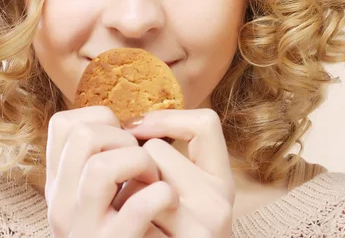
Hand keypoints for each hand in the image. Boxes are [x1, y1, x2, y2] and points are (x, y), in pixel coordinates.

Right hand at [45, 106, 179, 237]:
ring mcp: (87, 231)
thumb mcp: (104, 195)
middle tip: (143, 164)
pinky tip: (169, 203)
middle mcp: (63, 207)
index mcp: (61, 187)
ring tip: (153, 181)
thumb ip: (106, 163)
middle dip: (125, 139)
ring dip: (141, 163)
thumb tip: (131, 122)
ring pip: (102, 167)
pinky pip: (141, 205)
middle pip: (84, 136)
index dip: (103, 120)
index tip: (124, 140)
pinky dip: (162, 195)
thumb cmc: (131, 229)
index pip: (64, 125)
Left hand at [121, 108, 235, 236]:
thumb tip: (133, 124)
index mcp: (222, 182)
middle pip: (155, 150)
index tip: (136, 126)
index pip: (206, 123)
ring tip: (131, 216)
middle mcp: (217, 201)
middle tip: (134, 194)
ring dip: (124, 193)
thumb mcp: (190, 199)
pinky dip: (123, 220)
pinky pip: (131, 211)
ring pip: (138, 177)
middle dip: (137, 166)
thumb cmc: (176, 235)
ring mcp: (198, 225)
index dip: (166, 118)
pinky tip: (134, 232)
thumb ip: (174, 165)